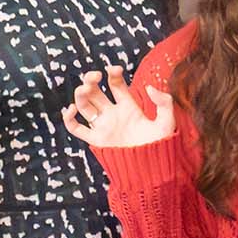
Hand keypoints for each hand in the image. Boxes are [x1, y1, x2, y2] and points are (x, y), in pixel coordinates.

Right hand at [60, 61, 174, 149]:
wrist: (152, 168)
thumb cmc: (162, 146)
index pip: (115, 84)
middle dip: (91, 80)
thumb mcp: (167, 122)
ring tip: (84, 89)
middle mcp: (113, 114)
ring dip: (80, 94)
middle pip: (95, 91)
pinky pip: (76, 128)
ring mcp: (103, 126)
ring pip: (84, 105)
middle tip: (94, 75)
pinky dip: (69, 119)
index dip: (113, 73)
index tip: (115, 68)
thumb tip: (150, 87)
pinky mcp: (96, 139)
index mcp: (128, 106)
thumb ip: (164, 102)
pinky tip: (72, 109)